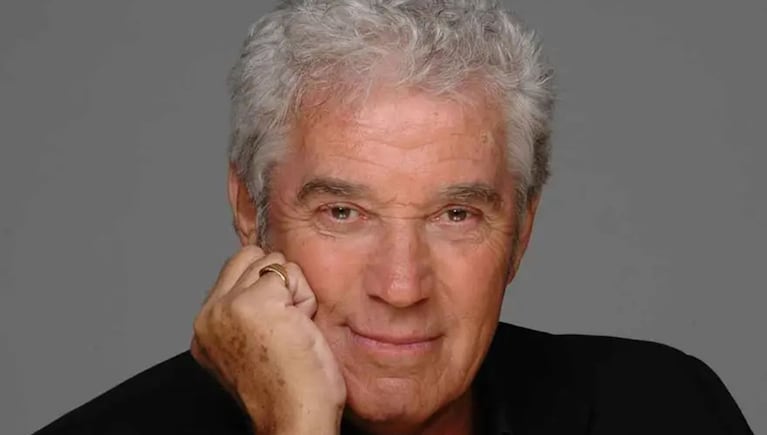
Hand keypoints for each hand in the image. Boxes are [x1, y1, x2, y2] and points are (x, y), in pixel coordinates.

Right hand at [191, 246, 345, 434]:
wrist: (294, 418)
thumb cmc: (287, 391)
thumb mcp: (252, 346)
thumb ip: (245, 312)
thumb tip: (265, 276)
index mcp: (205, 326)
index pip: (235, 269)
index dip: (265, 286)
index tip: (274, 326)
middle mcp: (210, 314)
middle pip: (250, 257)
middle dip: (276, 283)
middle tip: (284, 326)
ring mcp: (229, 306)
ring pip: (272, 262)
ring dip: (292, 293)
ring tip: (291, 331)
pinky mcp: (255, 302)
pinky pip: (291, 275)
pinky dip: (305, 300)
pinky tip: (300, 330)